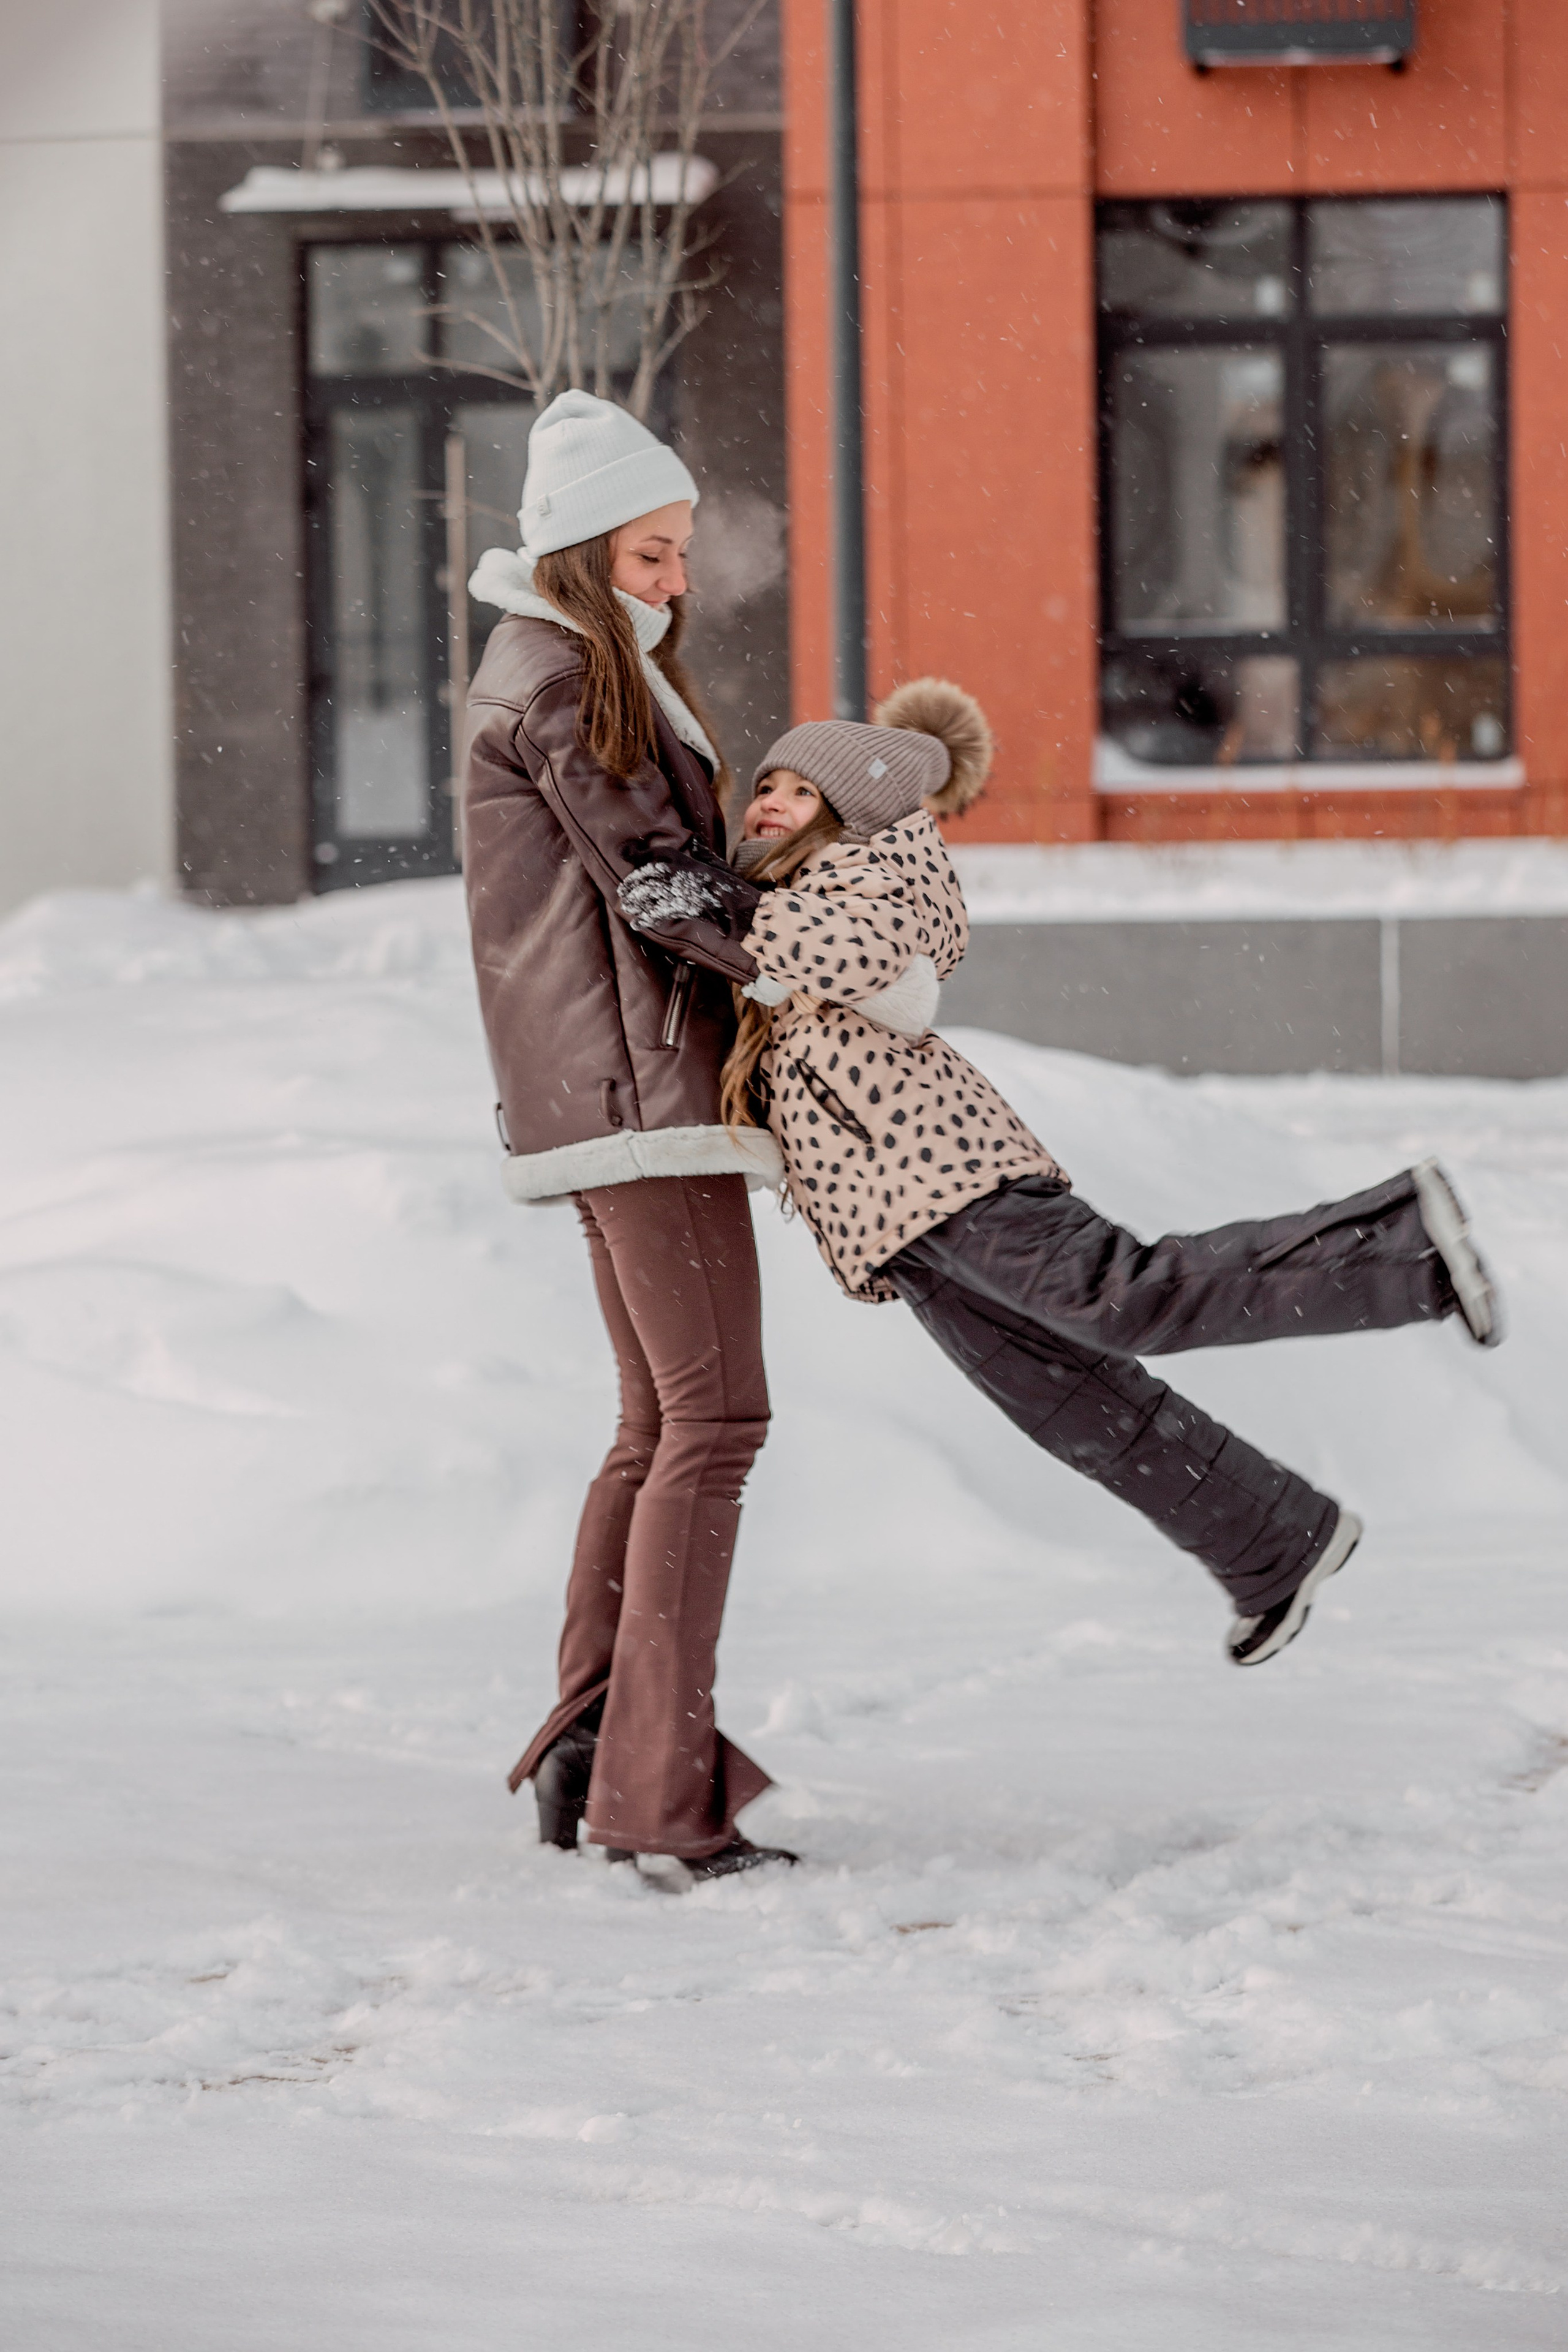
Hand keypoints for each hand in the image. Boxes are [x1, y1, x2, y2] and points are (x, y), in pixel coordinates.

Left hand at [617, 851, 761, 941]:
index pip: (653, 856)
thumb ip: (700, 851)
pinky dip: (645, 918)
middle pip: (646, 876)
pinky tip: (637, 923)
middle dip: (633, 883)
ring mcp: (677, 888)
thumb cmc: (728, 884)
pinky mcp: (680, 906)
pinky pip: (657, 912)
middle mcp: (677, 872)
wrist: (738, 904)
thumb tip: (694, 839)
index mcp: (683, 859)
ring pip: (648, 893)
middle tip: (623, 891)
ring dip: (635, 900)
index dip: (637, 856)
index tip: (625, 856)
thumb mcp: (714, 862)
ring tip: (627, 905)